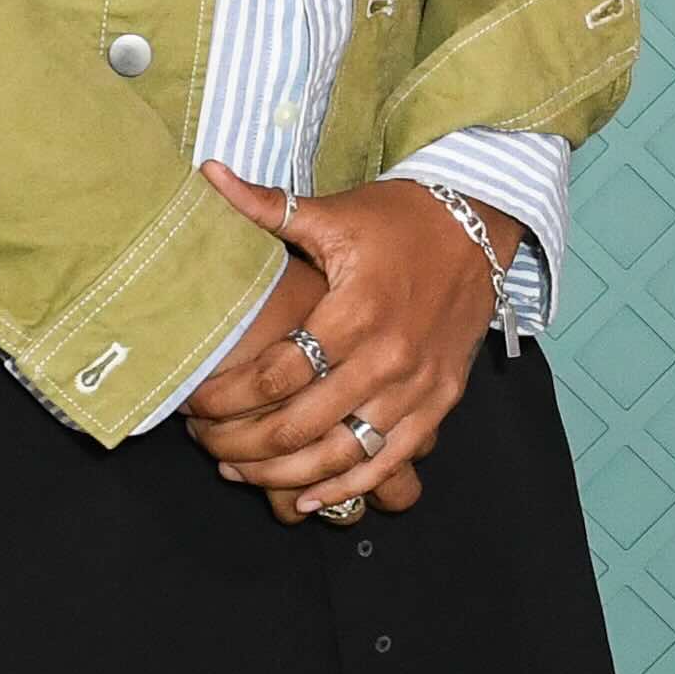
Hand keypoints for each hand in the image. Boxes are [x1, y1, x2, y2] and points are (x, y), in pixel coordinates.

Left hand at [185, 166, 503, 516]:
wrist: (479, 225)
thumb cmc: (398, 218)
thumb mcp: (332, 213)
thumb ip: (266, 207)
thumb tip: (209, 174)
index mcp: (355, 311)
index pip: (277, 375)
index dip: (227, 397)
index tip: (195, 404)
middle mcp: (388, 357)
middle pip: (301, 425)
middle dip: (242, 444)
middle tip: (206, 445)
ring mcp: (418, 386)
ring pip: (341, 453)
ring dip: (284, 474)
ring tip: (240, 472)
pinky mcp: (441, 401)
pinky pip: (389, 460)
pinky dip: (347, 485)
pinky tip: (310, 499)